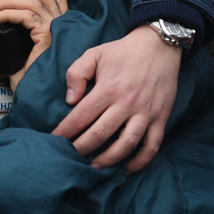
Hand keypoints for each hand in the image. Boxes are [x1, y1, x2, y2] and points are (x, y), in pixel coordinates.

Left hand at [0, 0, 68, 84]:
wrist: (35, 100)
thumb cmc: (30, 83)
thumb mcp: (22, 57)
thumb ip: (21, 42)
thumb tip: (4, 29)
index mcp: (59, 32)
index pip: (61, 5)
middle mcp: (61, 30)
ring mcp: (56, 32)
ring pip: (32, 4)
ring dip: (6, 3)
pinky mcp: (47, 37)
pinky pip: (25, 16)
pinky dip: (6, 14)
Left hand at [51, 26, 179, 170]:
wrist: (159, 44)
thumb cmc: (122, 51)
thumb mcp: (94, 54)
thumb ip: (76, 74)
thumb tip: (70, 100)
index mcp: (108, 88)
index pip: (80, 117)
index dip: (64, 132)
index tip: (53, 142)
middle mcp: (126, 103)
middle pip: (100, 135)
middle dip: (81, 149)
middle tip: (70, 158)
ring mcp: (145, 112)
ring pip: (126, 144)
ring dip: (108, 160)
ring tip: (94, 167)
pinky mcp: (161, 117)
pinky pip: (152, 145)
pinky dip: (141, 160)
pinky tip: (128, 168)